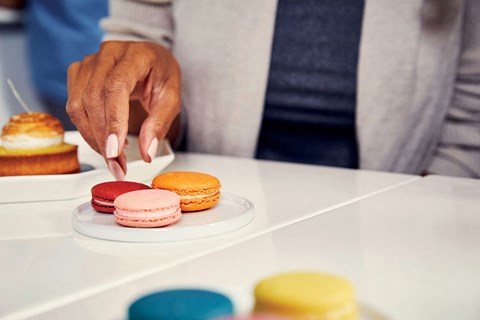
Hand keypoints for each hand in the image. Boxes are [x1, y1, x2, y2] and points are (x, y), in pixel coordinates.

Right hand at [66, 41, 180, 179]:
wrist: (151, 59)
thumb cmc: (161, 75)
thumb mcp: (171, 98)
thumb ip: (159, 124)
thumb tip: (147, 152)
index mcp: (135, 54)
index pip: (116, 88)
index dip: (113, 122)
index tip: (115, 151)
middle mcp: (108, 54)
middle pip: (93, 99)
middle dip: (103, 139)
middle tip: (117, 165)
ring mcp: (89, 62)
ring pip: (77, 105)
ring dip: (93, 138)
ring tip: (113, 158)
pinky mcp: (78, 73)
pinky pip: (73, 107)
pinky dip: (87, 129)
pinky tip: (105, 140)